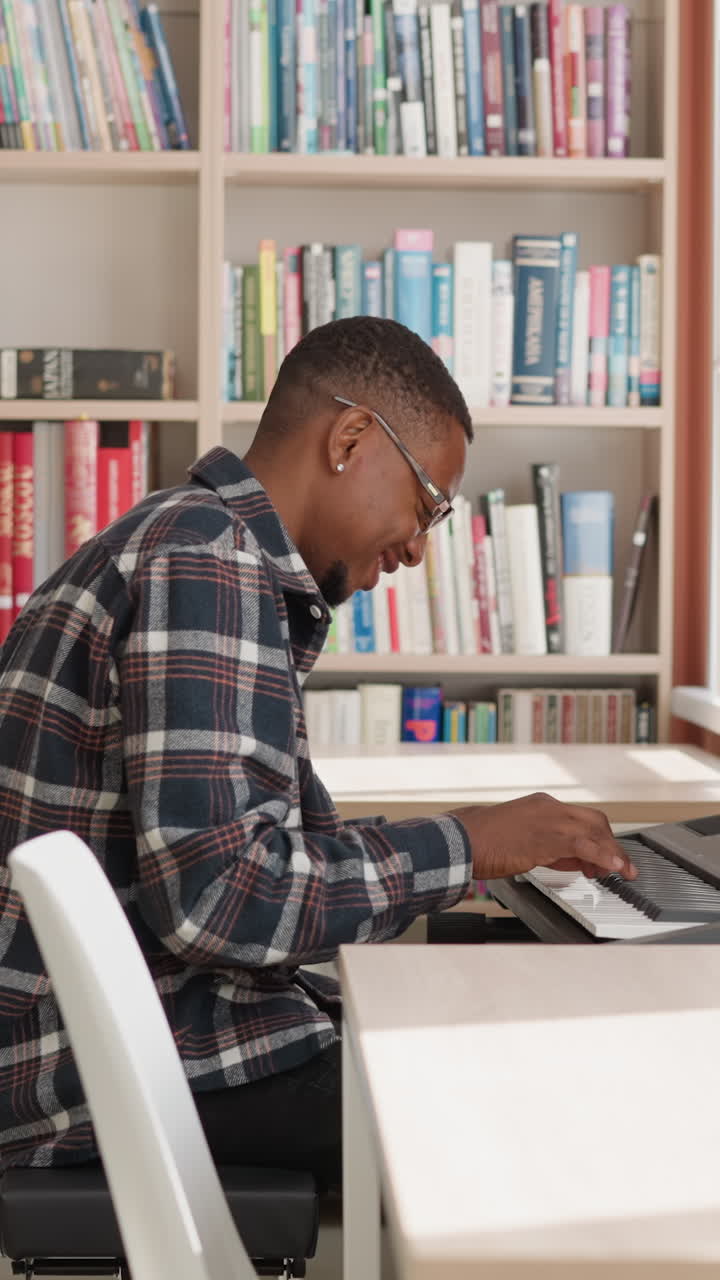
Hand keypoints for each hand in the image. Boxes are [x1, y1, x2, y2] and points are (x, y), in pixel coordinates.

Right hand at [448, 792, 637, 882]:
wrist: (463, 839)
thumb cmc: (485, 843)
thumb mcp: (523, 841)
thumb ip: (550, 847)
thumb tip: (573, 861)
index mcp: (542, 805)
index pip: (582, 818)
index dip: (599, 839)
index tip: (605, 858)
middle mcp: (550, 807)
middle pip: (595, 821)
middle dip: (611, 844)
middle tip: (619, 867)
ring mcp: (550, 819)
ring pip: (595, 831)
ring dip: (613, 853)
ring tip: (624, 871)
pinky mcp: (548, 837)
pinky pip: (584, 845)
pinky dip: (604, 855)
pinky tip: (614, 867)